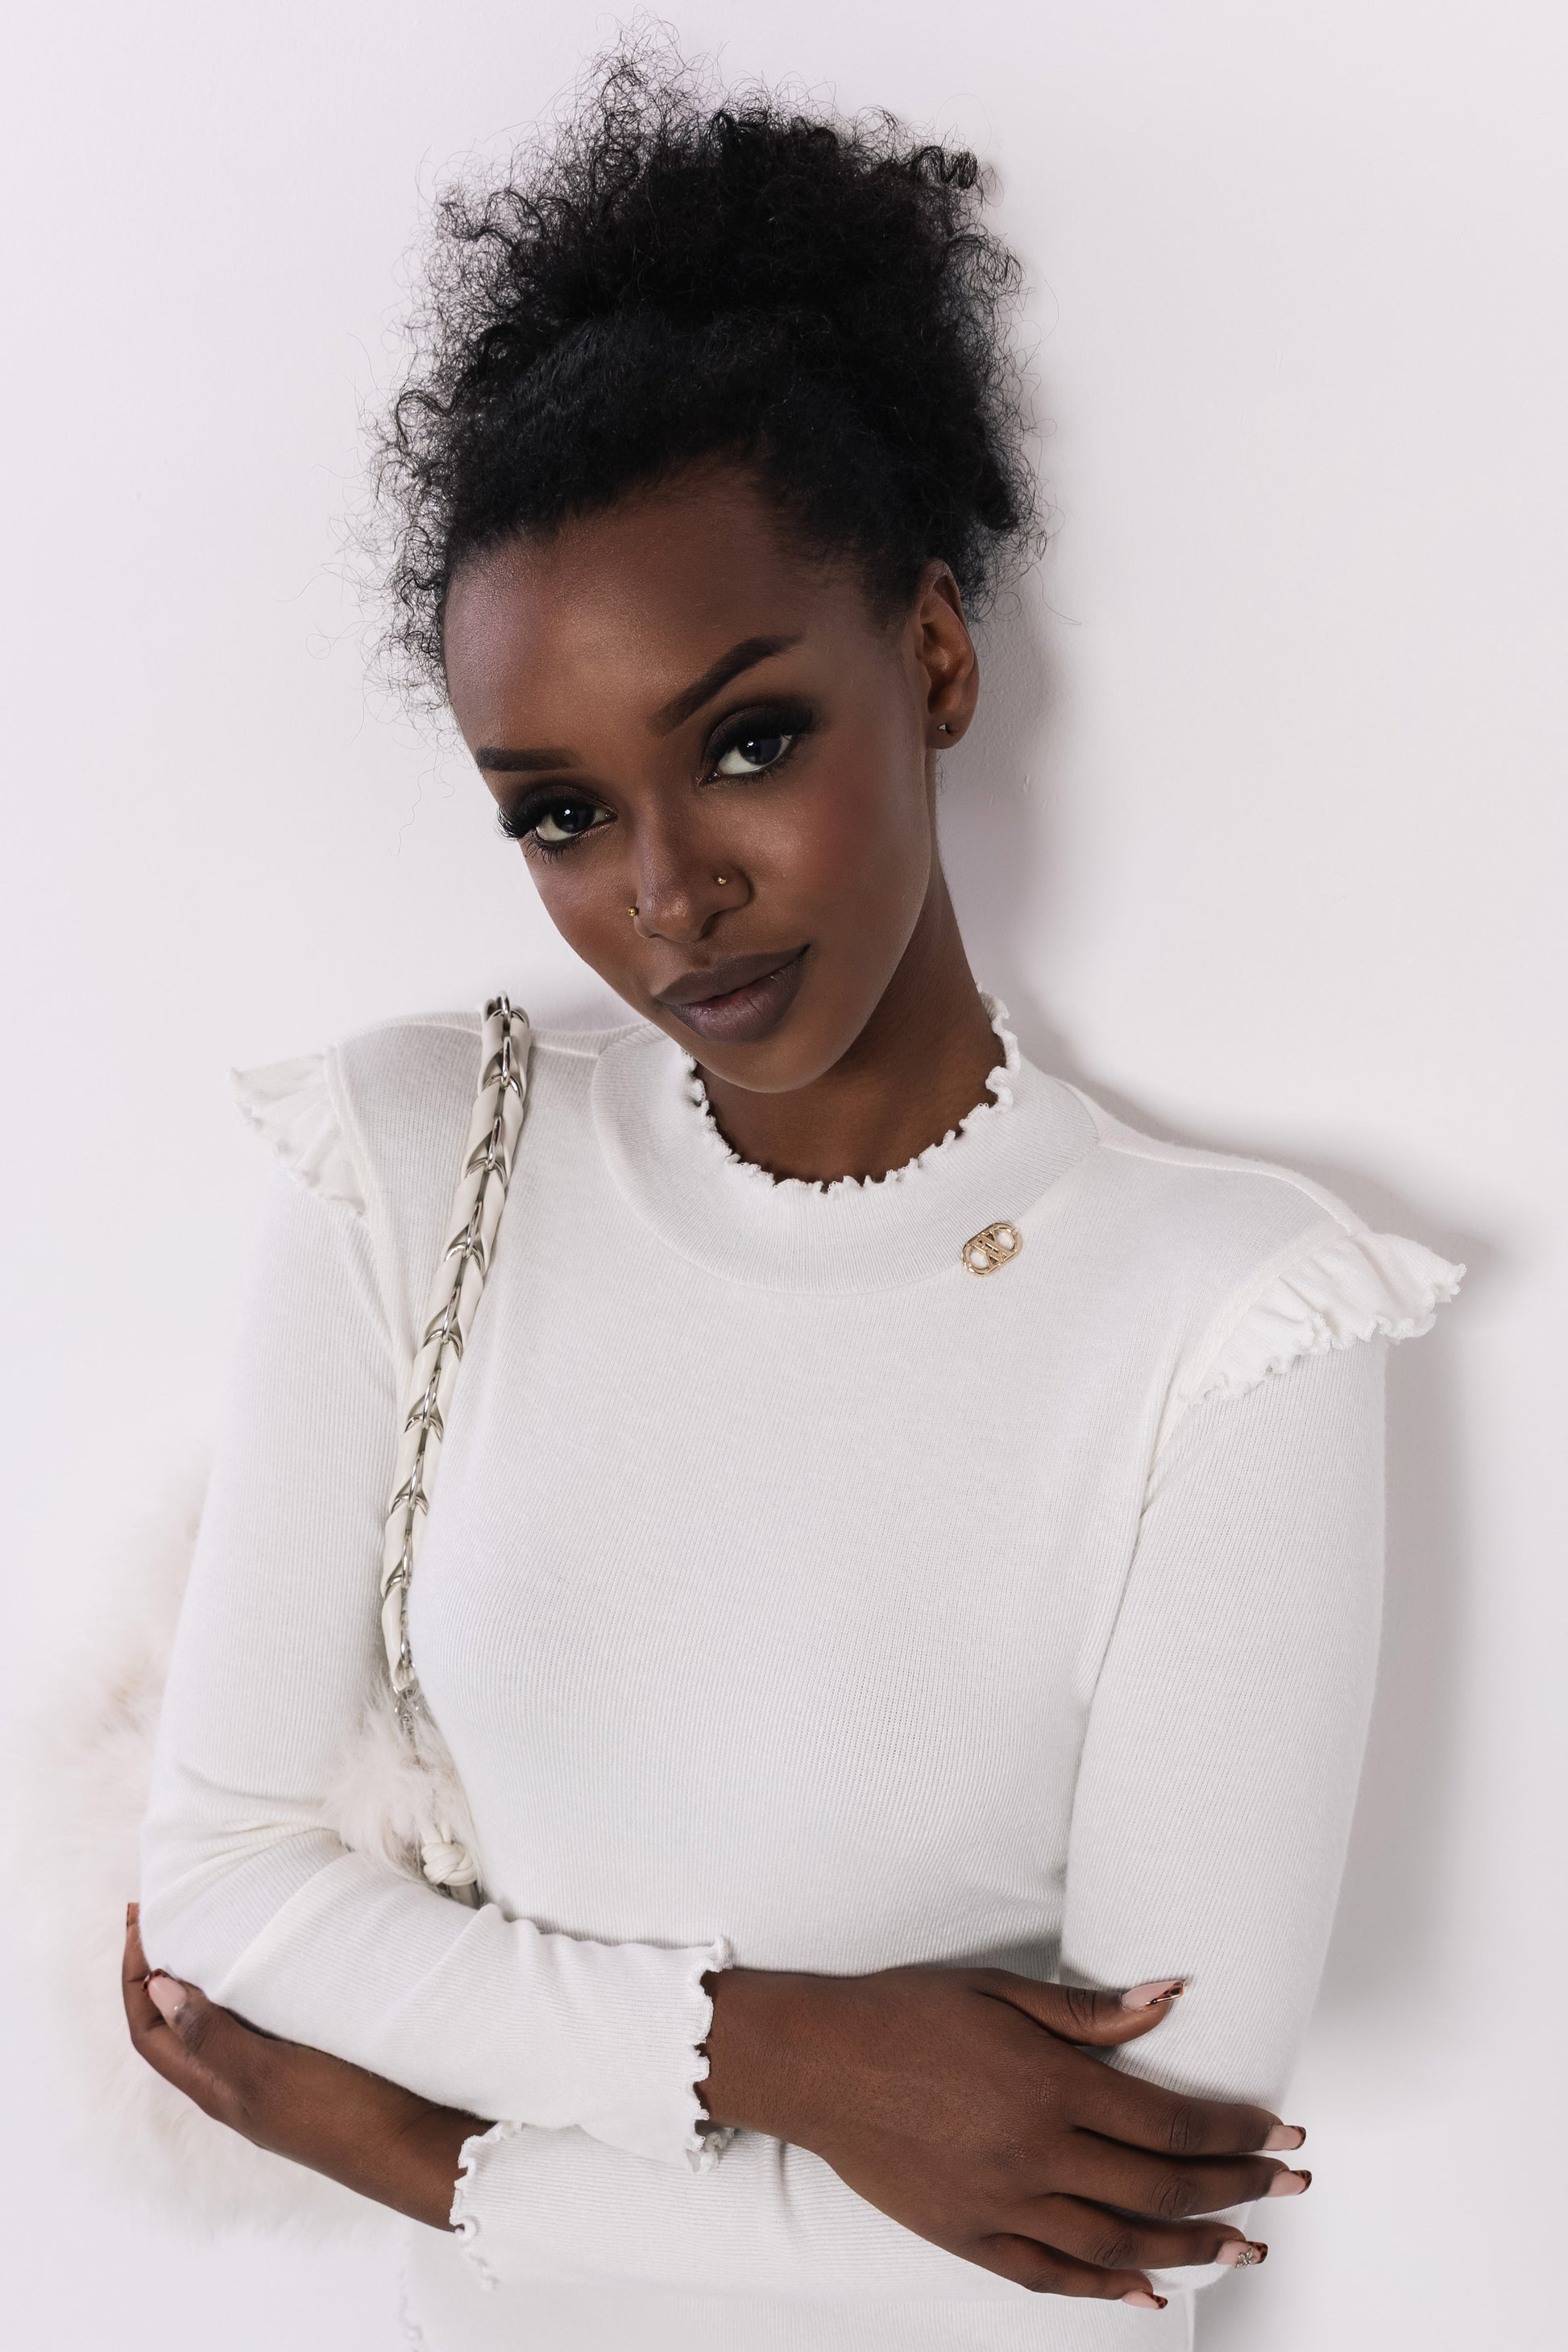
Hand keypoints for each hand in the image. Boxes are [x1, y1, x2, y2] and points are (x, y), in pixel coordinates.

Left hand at [122, 1906, 479, 2228]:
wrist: (413, 2145)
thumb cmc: (340, 2114)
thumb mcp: (269, 2073)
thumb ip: (213, 2034)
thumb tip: (156, 1987)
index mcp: (214, 2087)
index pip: (148, 2029)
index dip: (134, 1974)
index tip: (140, 1917)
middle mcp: (234, 2080)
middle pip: (175, 2022)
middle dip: (160, 1966)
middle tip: (164, 1908)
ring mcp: (272, 2071)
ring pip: (218, 2016)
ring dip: (204, 1970)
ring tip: (209, 1921)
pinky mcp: (308, 2058)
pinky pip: (260, 2014)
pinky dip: (249, 1978)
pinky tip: (270, 1954)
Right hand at [702, 1965, 1304, 2307]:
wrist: (817, 2063)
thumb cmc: (906, 2012)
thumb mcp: (999, 1991)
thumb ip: (1090, 2011)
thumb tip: (1172, 1999)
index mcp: (1048, 2085)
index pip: (1169, 2122)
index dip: (1235, 2132)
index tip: (1282, 2134)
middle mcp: (1035, 2154)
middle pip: (1160, 2188)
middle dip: (1237, 2190)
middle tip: (1289, 2189)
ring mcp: (1002, 2205)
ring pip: (1118, 2243)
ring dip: (1191, 2250)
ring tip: (1245, 2249)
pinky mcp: (969, 2237)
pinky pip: (1051, 2275)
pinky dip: (1106, 2289)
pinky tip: (1147, 2293)